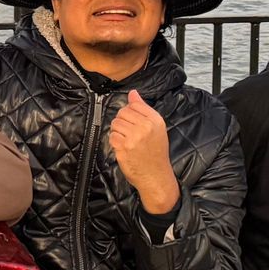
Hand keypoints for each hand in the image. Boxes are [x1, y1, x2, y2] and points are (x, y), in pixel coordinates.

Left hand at [109, 92, 178, 214]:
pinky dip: (115, 142)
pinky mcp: (124, 148)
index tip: (134, 122)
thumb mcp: (156, 128)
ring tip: (127, 141)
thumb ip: (143, 109)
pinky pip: (112, 137)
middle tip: (130, 133)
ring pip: (115, 124)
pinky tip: (124, 148)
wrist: (156, 176)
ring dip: (118, 132)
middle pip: (122, 113)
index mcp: (155, 120)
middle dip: (122, 122)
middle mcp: (145, 127)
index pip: (134, 104)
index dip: (130, 112)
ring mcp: (134, 138)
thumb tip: (133, 93)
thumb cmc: (156, 152)